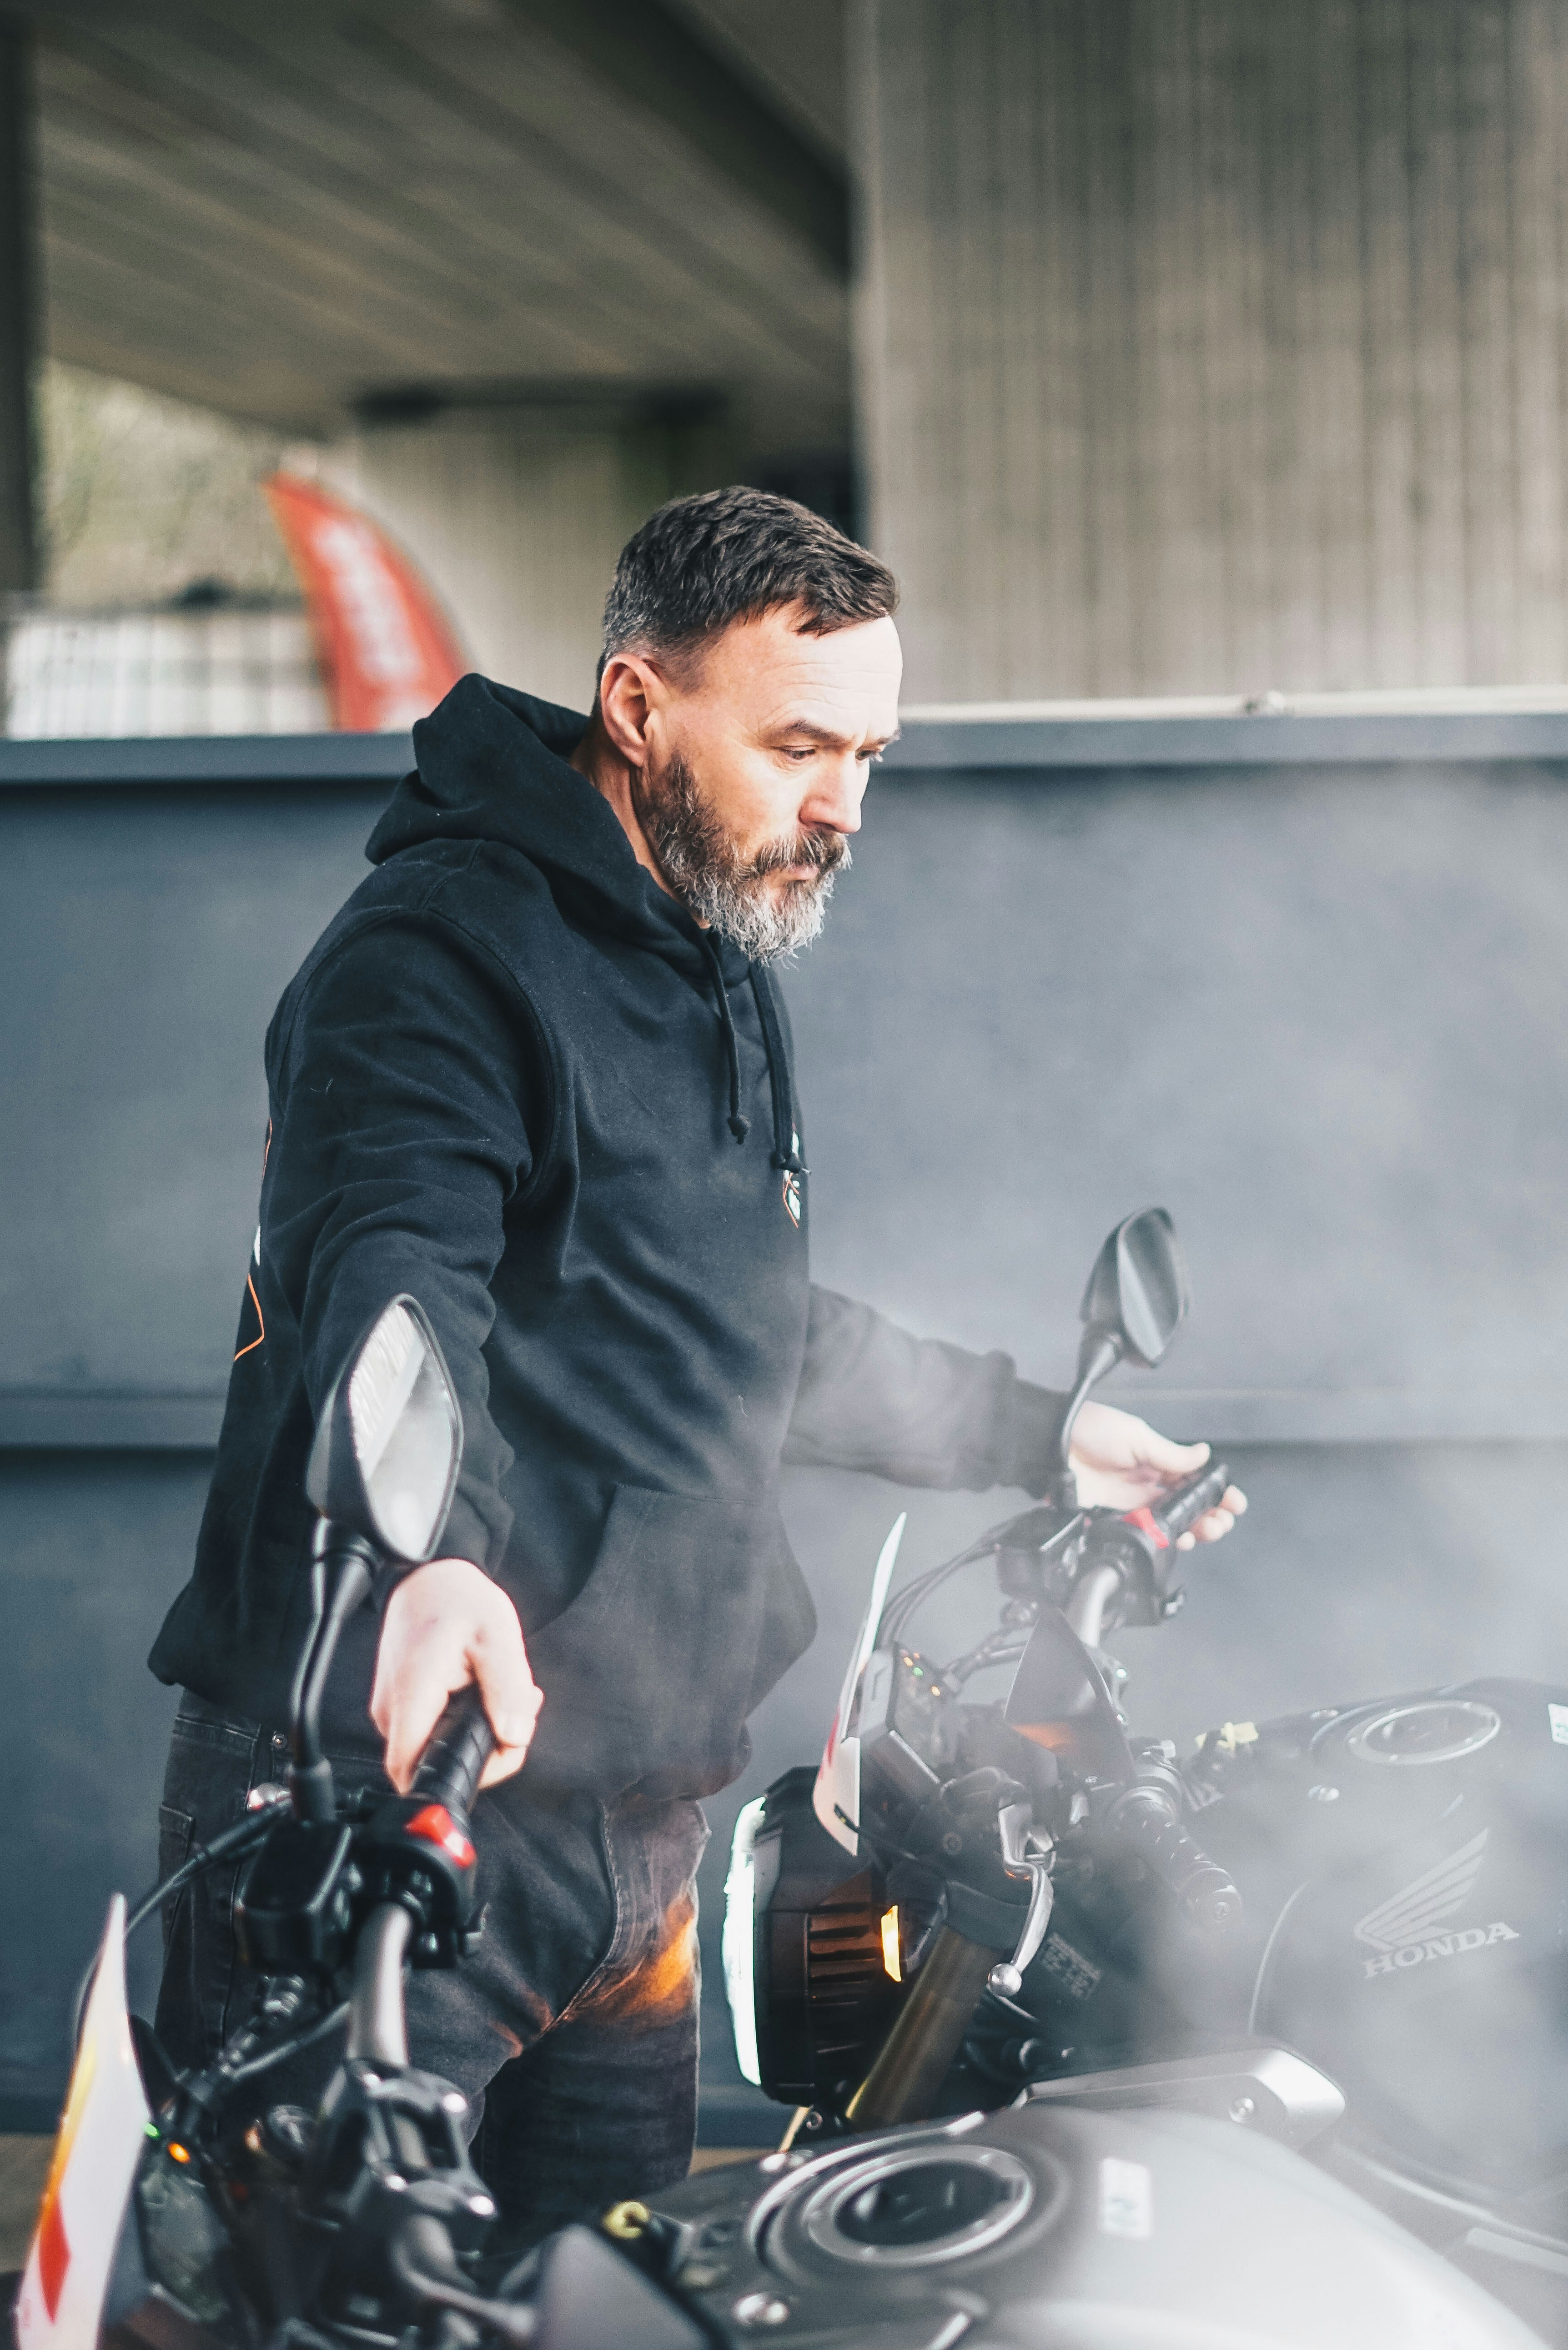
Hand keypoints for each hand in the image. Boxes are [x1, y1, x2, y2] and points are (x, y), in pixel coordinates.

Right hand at [371, 1557, 542, 1792]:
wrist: (429, 1577)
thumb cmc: (458, 1600)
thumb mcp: (497, 1635)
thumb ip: (507, 1688)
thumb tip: (514, 1735)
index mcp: (412, 1694)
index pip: (412, 1771)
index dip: (461, 1775)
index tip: (499, 1749)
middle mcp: (392, 1710)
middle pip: (432, 1766)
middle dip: (484, 1751)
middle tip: (516, 1713)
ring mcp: (393, 1710)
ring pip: (436, 1750)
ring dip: (479, 1734)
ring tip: (503, 1695)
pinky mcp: (402, 1707)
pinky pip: (433, 1733)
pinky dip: (465, 1722)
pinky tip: (485, 1694)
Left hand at [1067, 1401, 1246, 1549]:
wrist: (1047, 1443)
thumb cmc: (1087, 1429)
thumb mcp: (1136, 1435)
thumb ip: (1171, 1453)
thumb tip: (1204, 1455)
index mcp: (1154, 1460)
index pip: (1192, 1479)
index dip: (1215, 1492)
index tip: (1234, 1502)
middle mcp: (1144, 1484)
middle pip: (1185, 1507)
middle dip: (1210, 1516)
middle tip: (1221, 1522)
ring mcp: (1130, 1504)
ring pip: (1169, 1524)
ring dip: (1193, 1530)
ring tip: (1206, 1532)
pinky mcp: (1112, 1520)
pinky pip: (1143, 1535)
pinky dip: (1163, 1540)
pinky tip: (1178, 1540)